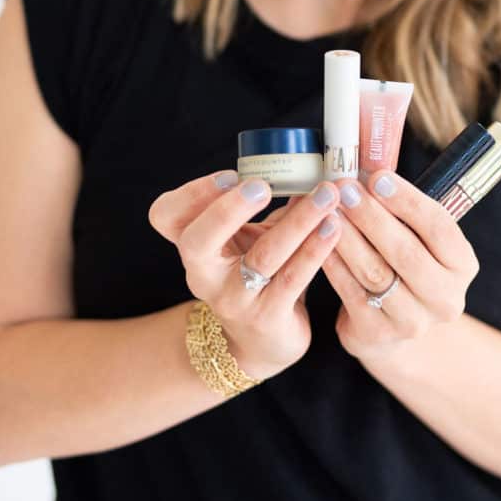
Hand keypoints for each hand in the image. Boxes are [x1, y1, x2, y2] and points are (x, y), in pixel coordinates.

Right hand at [148, 172, 341, 379]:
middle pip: (196, 241)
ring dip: (298, 221)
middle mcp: (203, 274)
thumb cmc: (255, 274)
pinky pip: (293, 279)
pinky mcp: (267, 318)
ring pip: (262, 256)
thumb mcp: (247, 236)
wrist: (262, 341)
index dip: (191, 193)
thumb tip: (303, 159)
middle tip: (263, 184)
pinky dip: (315, 249)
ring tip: (326, 196)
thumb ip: (262, 202)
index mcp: (194, 246)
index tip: (231, 173)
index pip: (165, 215)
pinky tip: (334, 227)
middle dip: (228, 210)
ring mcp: (234, 299)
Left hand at [320, 170, 479, 362]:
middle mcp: (445, 298)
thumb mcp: (418, 238)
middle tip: (345, 188)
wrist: (394, 325)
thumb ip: (403, 209)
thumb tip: (366, 167)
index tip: (377, 176)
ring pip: (374, 272)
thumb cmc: (404, 263)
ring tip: (327, 209)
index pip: (440, 228)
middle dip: (371, 216)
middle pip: (406, 252)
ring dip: (347, 236)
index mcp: (462, 265)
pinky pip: (350, 291)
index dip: (408, 201)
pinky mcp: (377, 334)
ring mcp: (413, 321)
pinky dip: (333, 262)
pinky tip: (318, 238)